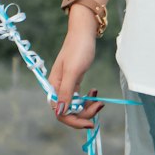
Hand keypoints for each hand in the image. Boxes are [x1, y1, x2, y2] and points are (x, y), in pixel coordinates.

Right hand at [48, 13, 104, 129]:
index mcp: (54, 87)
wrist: (84, 33)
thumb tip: (60, 111)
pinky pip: (79, 98)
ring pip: (75, 106)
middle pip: (68, 111)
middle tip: (100, 105)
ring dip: (88, 107)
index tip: (90, 122)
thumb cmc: (78, 49)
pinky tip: (95, 91)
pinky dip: (88, 98)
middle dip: (84, 114)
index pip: (60, 112)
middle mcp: (58, 88)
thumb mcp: (73, 71)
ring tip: (99, 99)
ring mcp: (66, 85)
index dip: (74, 121)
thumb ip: (66, 92)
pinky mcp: (74, 82)